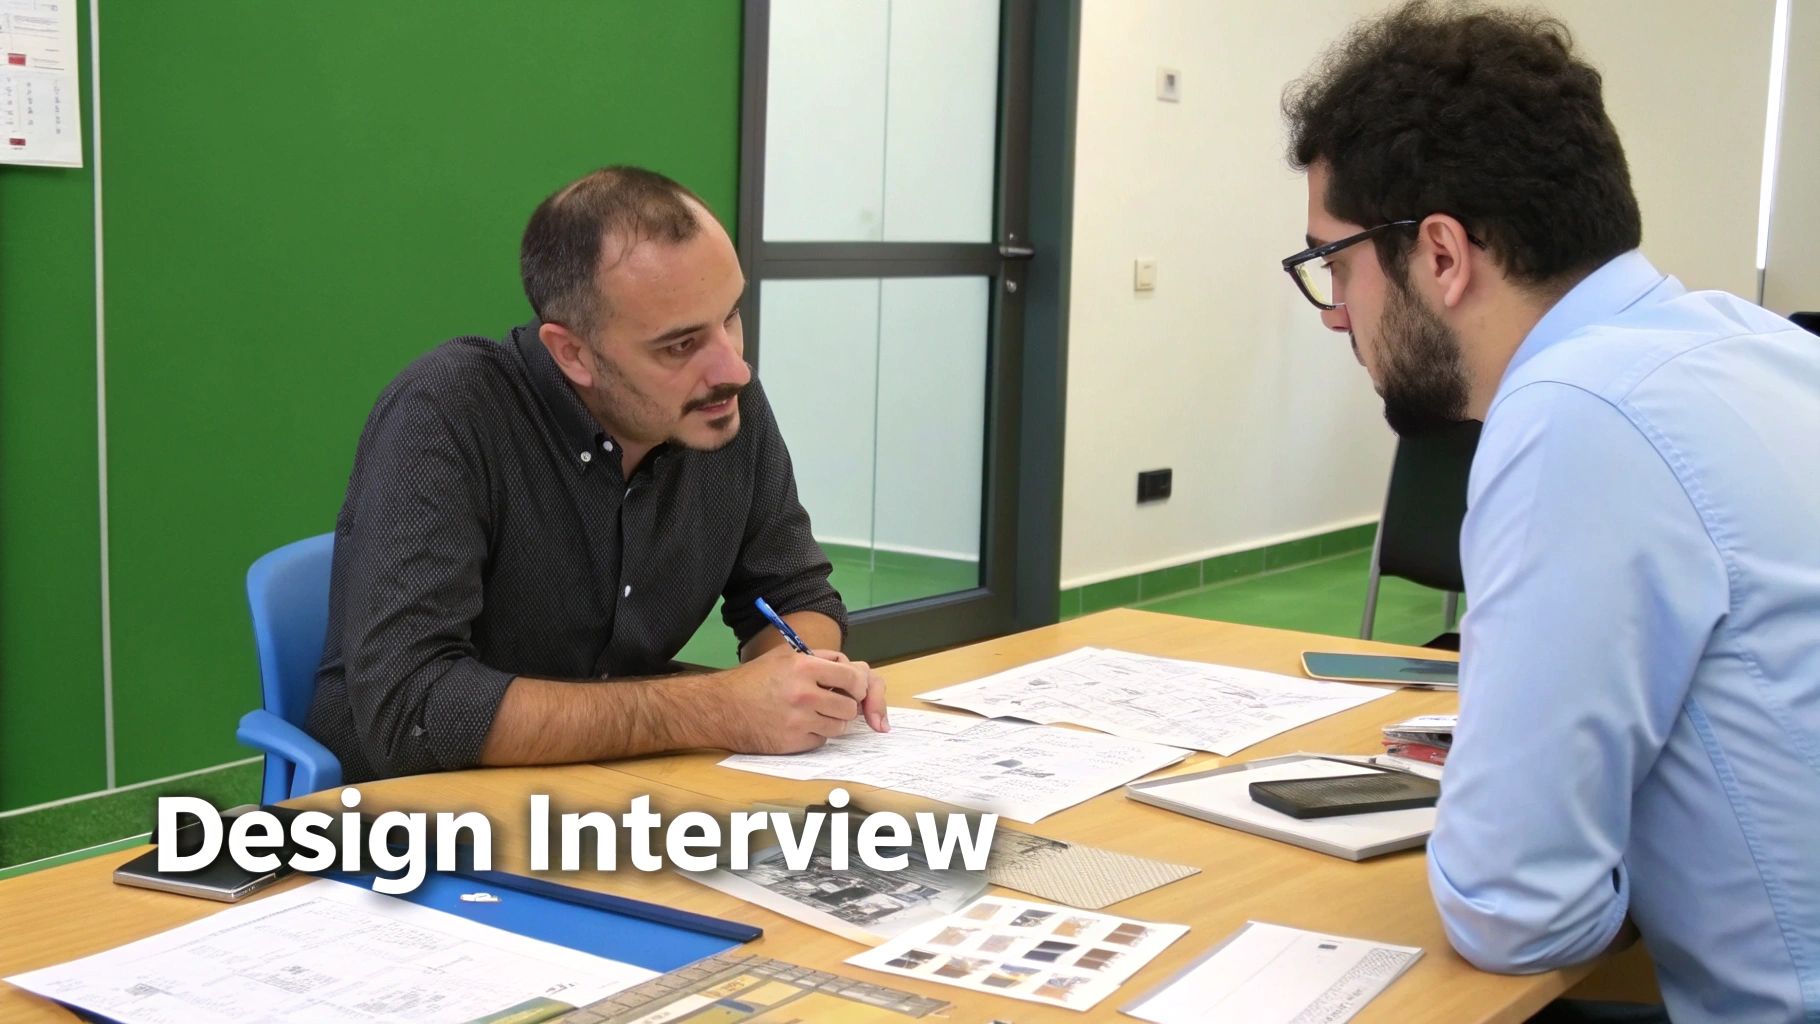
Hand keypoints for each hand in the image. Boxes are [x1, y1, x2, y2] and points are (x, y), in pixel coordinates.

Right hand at [710, 645, 886, 753]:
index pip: (854, 678)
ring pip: (839, 727)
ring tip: (814, 714)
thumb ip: (820, 658)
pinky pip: (821, 741)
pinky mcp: (792, 742)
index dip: (858, 686)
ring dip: (831, 722)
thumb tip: (852, 668)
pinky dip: (815, 735)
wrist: (720, 708)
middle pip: (850, 707)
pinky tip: (799, 726)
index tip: (854, 689)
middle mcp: (804, 694)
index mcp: (804, 667)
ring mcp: (799, 721)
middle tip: (833, 704)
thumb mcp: (785, 655)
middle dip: (845, 707)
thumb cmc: (753, 680)